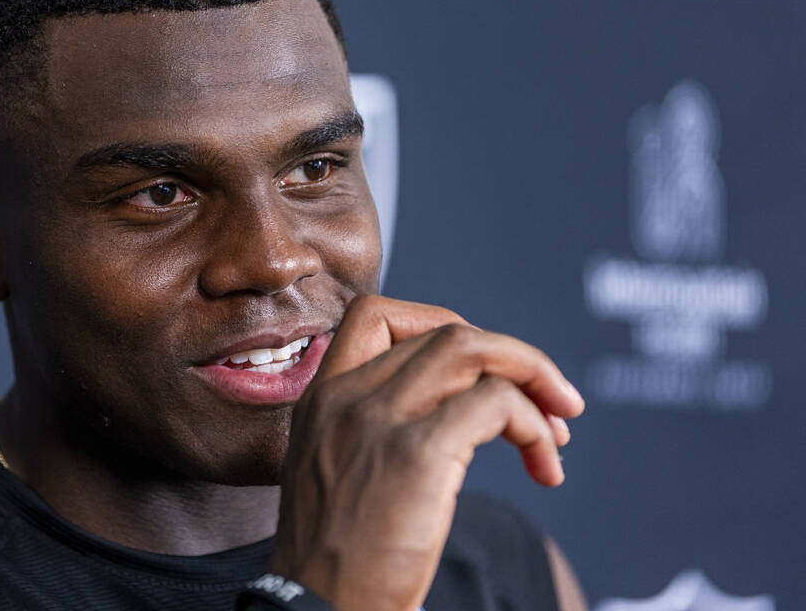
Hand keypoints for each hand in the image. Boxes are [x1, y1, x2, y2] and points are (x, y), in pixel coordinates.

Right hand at [271, 295, 584, 610]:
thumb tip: (453, 406)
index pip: (375, 315)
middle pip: (442, 331)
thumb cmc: (336, 565)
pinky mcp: (417, 454)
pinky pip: (496, 404)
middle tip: (551, 401)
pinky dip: (534, 426)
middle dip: (511, 358)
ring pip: (471, 349)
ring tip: (560, 428)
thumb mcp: (334, 474)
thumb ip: (371, 429)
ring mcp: (378, 421)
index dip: (439, 325)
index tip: (479, 369)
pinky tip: (545, 466)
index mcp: (319, 399)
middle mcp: (344, 397)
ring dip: (533, 378)